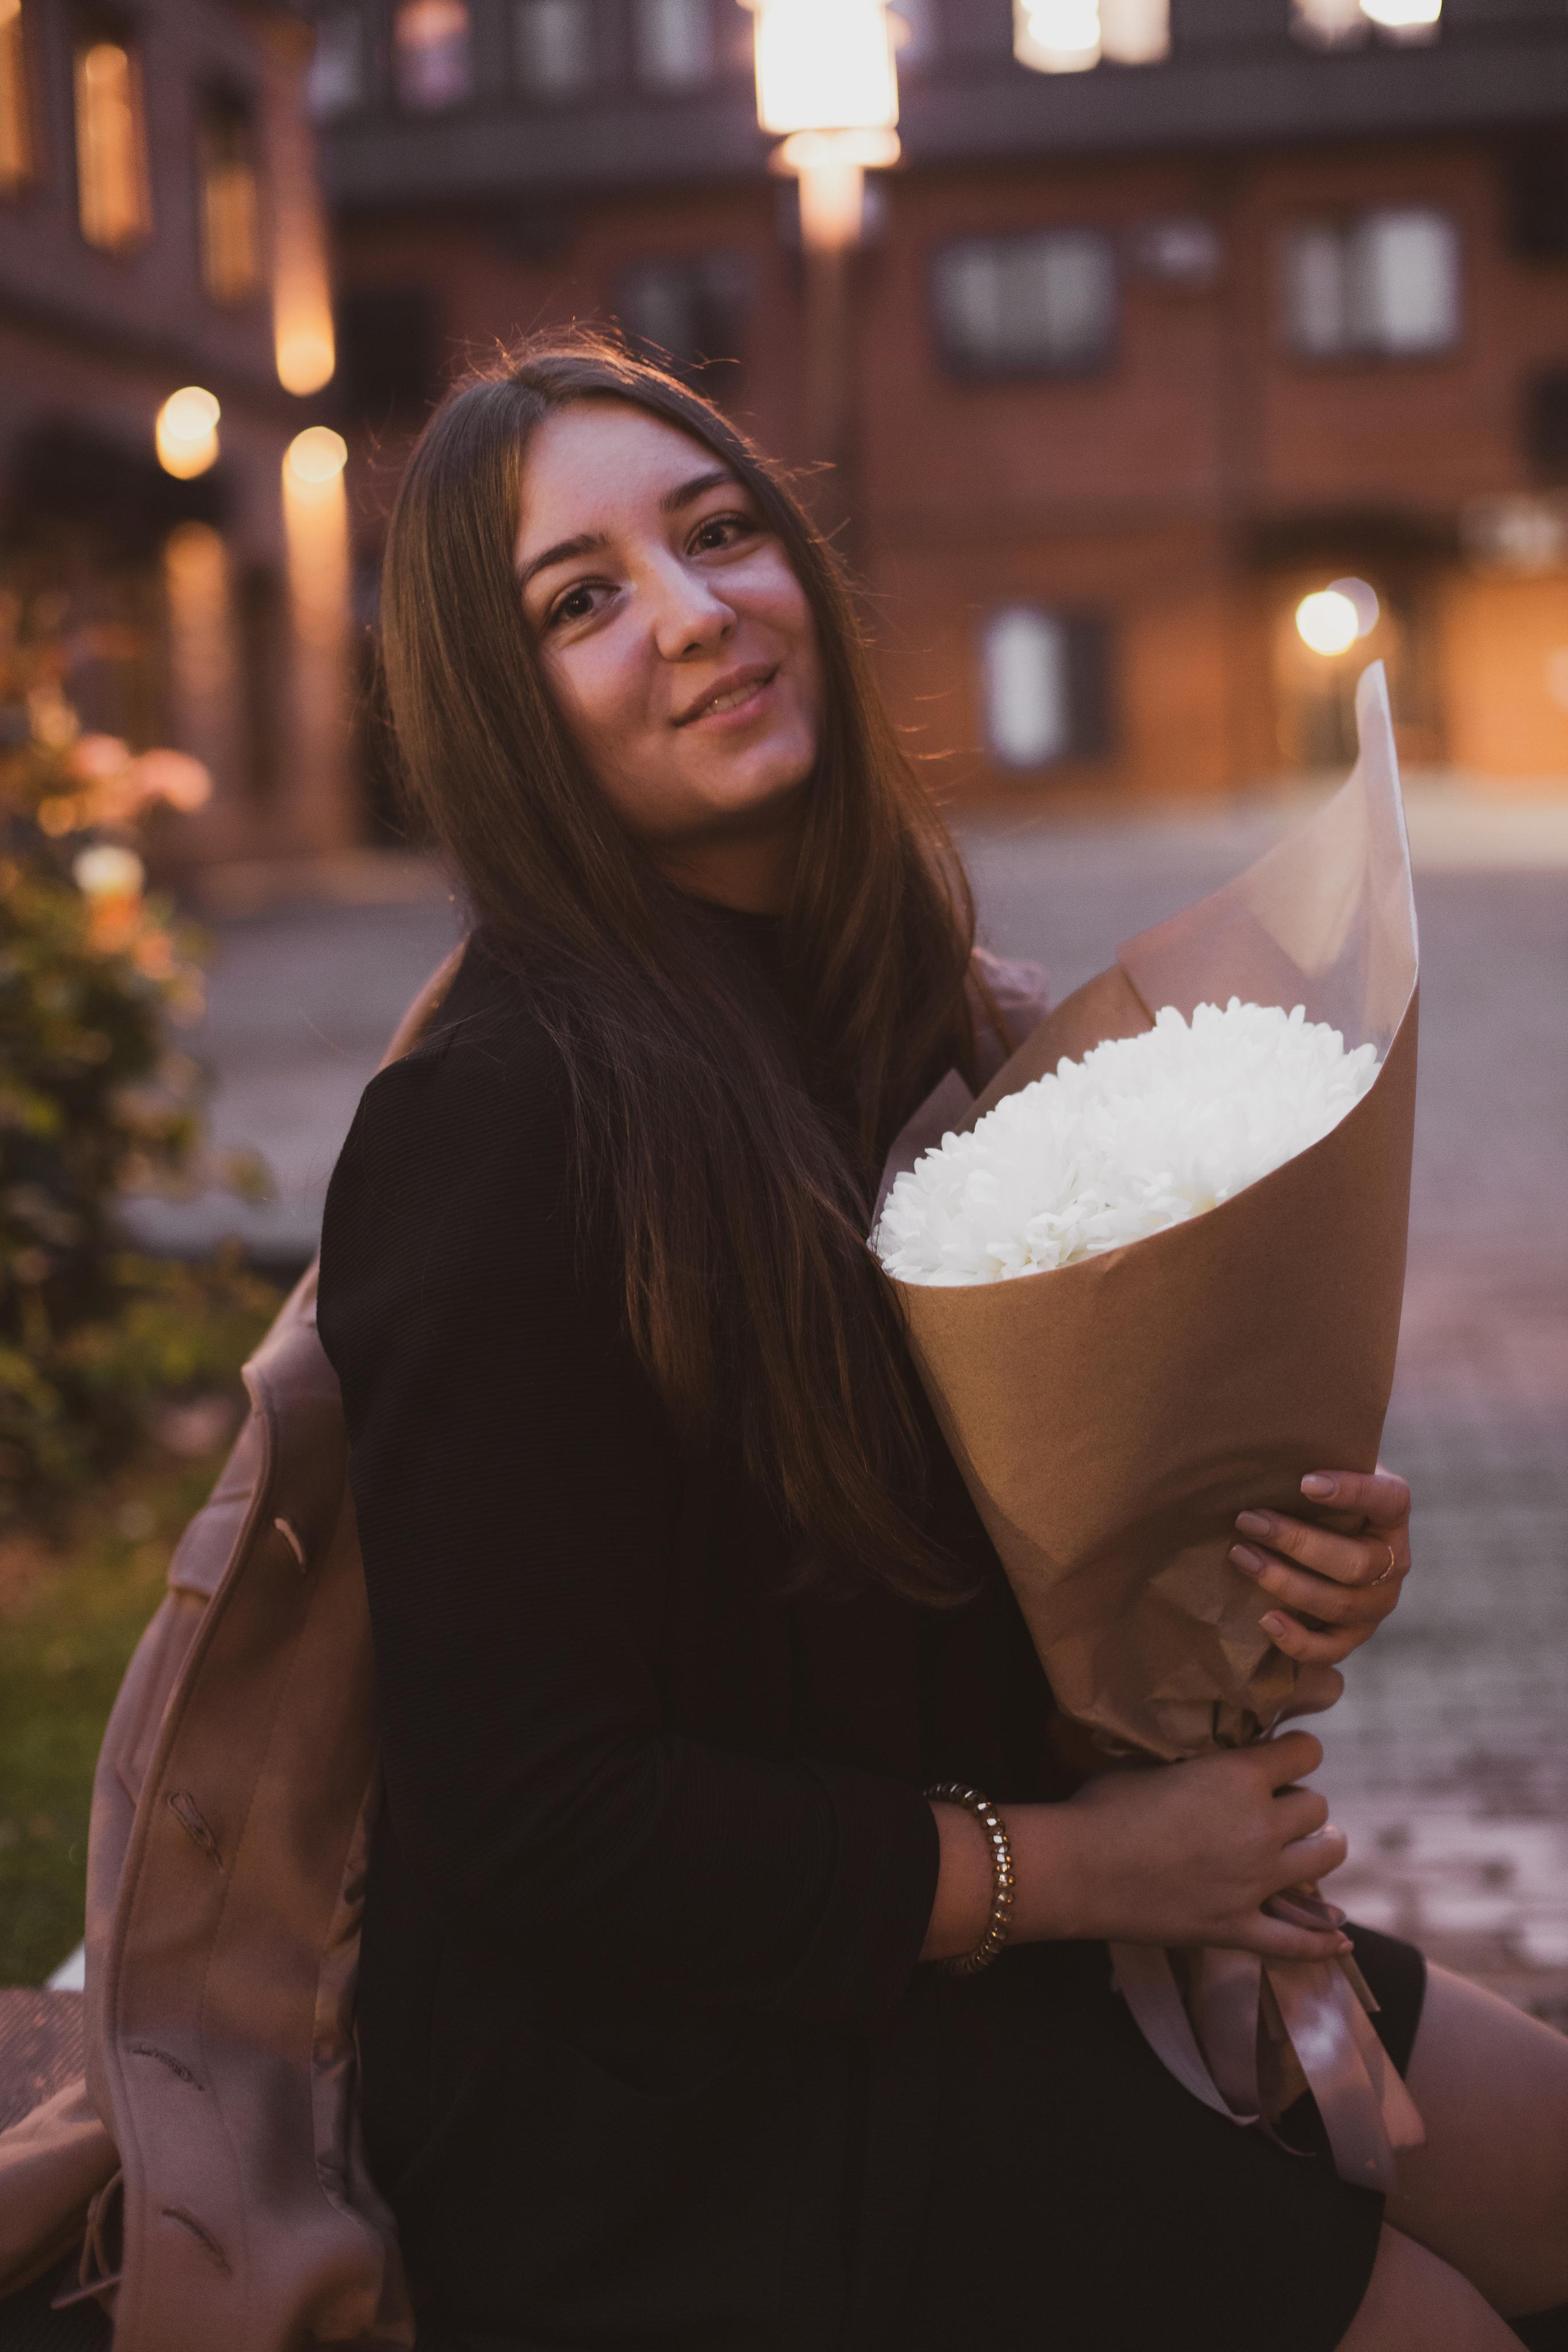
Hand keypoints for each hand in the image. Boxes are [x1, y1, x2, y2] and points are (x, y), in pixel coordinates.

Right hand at [1009, 1731, 1349, 1961]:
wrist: (1077, 1868)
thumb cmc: (1105, 1805)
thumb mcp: (1156, 1764)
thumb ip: (1200, 1765)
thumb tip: (1214, 1763)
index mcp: (1239, 1777)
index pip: (1304, 1752)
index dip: (1294, 1751)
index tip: (1282, 1756)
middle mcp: (1261, 1827)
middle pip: (1317, 1806)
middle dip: (1298, 1802)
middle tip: (1273, 1807)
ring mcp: (1255, 1883)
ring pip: (1325, 1858)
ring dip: (1318, 1848)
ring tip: (1302, 1848)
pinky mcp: (1239, 1928)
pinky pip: (1298, 1943)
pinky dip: (1323, 1942)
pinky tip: (1341, 1938)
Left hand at [1229, 1465, 1410, 1666]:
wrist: (1317, 1533)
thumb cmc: (1308, 1493)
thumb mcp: (1318, 1468)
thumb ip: (1306, 1457)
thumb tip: (1262, 1443)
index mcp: (1392, 1513)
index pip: (1388, 1500)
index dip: (1353, 1492)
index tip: (1305, 1482)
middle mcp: (1393, 1561)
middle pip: (1356, 1562)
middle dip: (1297, 1542)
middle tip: (1247, 1520)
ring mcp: (1377, 1603)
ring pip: (1341, 1604)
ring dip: (1286, 1583)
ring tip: (1241, 1556)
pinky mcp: (1353, 1635)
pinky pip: (1332, 1650)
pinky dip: (1299, 1641)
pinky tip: (1266, 1619)